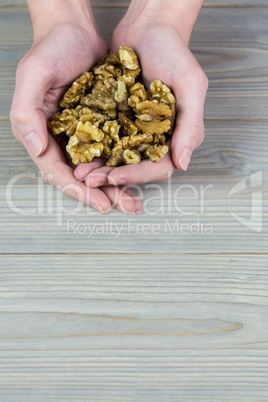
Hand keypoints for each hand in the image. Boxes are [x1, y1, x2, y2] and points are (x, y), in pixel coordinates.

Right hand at [10, 20, 141, 213]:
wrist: (75, 30)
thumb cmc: (51, 48)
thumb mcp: (34, 75)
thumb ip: (27, 112)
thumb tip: (35, 147)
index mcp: (41, 134)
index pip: (57, 172)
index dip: (78, 191)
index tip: (100, 203)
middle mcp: (61, 139)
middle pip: (81, 177)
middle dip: (102, 195)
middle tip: (125, 208)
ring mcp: (82, 134)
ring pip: (99, 168)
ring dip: (116, 186)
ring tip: (135, 202)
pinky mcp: (100, 126)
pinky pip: (112, 150)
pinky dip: (123, 164)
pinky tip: (138, 174)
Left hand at [75, 0, 207, 187]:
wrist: (148, 28)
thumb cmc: (174, 52)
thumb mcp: (190, 86)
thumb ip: (191, 126)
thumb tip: (184, 164)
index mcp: (175, 135)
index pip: (158, 166)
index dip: (136, 174)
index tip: (115, 176)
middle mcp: (154, 137)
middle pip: (134, 166)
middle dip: (112, 175)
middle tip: (90, 180)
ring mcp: (134, 129)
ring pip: (116, 156)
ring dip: (98, 166)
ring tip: (79, 172)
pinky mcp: (117, 119)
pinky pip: (103, 137)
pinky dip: (90, 146)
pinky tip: (76, 151)